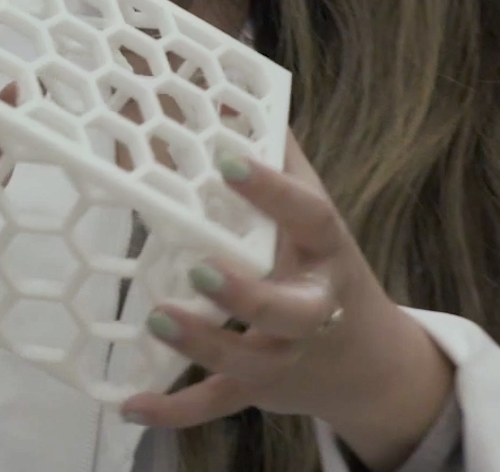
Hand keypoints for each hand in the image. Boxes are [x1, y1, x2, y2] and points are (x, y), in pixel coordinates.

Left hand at [119, 133, 453, 469]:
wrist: (372, 362)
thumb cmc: (324, 267)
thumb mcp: (313, 217)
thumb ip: (281, 159)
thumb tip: (238, 88)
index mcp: (325, 254)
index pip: (309, 216)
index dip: (273, 190)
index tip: (226, 162)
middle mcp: (312, 311)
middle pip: (288, 311)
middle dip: (246, 294)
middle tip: (199, 268)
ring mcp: (285, 358)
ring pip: (248, 362)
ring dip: (201, 346)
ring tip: (158, 317)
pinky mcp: (260, 391)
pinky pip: (216, 405)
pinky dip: (173, 410)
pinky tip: (128, 405)